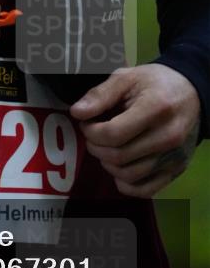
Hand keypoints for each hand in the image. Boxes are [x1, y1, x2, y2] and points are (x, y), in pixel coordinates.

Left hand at [69, 64, 200, 196]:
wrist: (190, 94)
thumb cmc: (155, 83)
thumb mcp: (127, 77)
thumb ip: (100, 94)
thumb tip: (77, 113)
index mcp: (156, 108)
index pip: (113, 134)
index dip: (90, 131)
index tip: (87, 122)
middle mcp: (168, 137)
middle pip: (118, 156)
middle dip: (95, 146)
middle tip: (93, 133)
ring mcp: (174, 157)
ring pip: (128, 175)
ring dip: (107, 163)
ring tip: (106, 145)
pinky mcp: (176, 170)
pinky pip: (144, 190)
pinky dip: (125, 182)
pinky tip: (119, 165)